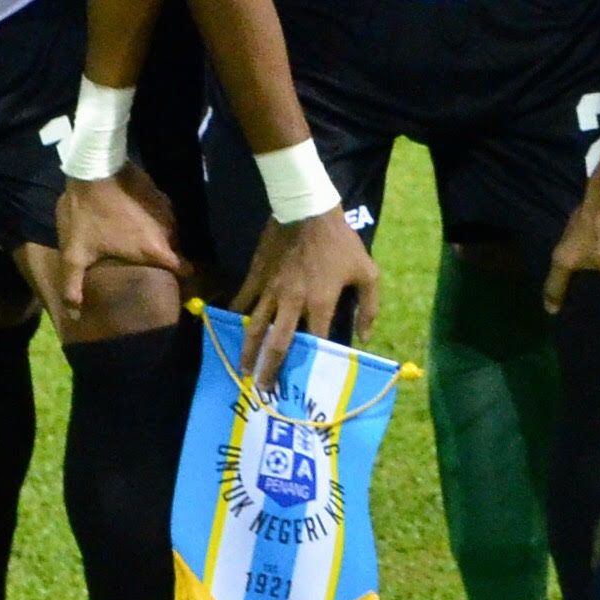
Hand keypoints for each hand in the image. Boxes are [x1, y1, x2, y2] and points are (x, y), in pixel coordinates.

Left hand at [53, 164, 191, 316]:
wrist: (94, 168)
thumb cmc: (87, 214)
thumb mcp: (75, 253)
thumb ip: (73, 286)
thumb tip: (74, 314)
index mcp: (153, 249)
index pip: (184, 270)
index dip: (184, 280)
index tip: (178, 286)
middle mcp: (168, 230)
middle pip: (175, 251)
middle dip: (167, 259)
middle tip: (151, 264)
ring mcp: (166, 208)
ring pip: (171, 232)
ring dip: (162, 239)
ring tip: (144, 244)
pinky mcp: (160, 193)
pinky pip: (165, 215)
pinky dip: (156, 221)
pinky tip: (140, 222)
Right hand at [233, 204, 379, 371]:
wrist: (308, 209)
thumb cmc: (340, 242)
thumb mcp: (367, 272)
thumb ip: (369, 307)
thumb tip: (365, 338)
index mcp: (321, 304)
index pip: (317, 342)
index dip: (312, 363)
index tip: (307, 382)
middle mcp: (293, 303)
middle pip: (278, 345)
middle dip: (270, 370)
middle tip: (263, 390)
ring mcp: (271, 291)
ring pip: (255, 328)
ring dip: (248, 352)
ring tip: (242, 370)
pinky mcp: (256, 276)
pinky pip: (243, 301)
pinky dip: (235, 316)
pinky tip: (230, 329)